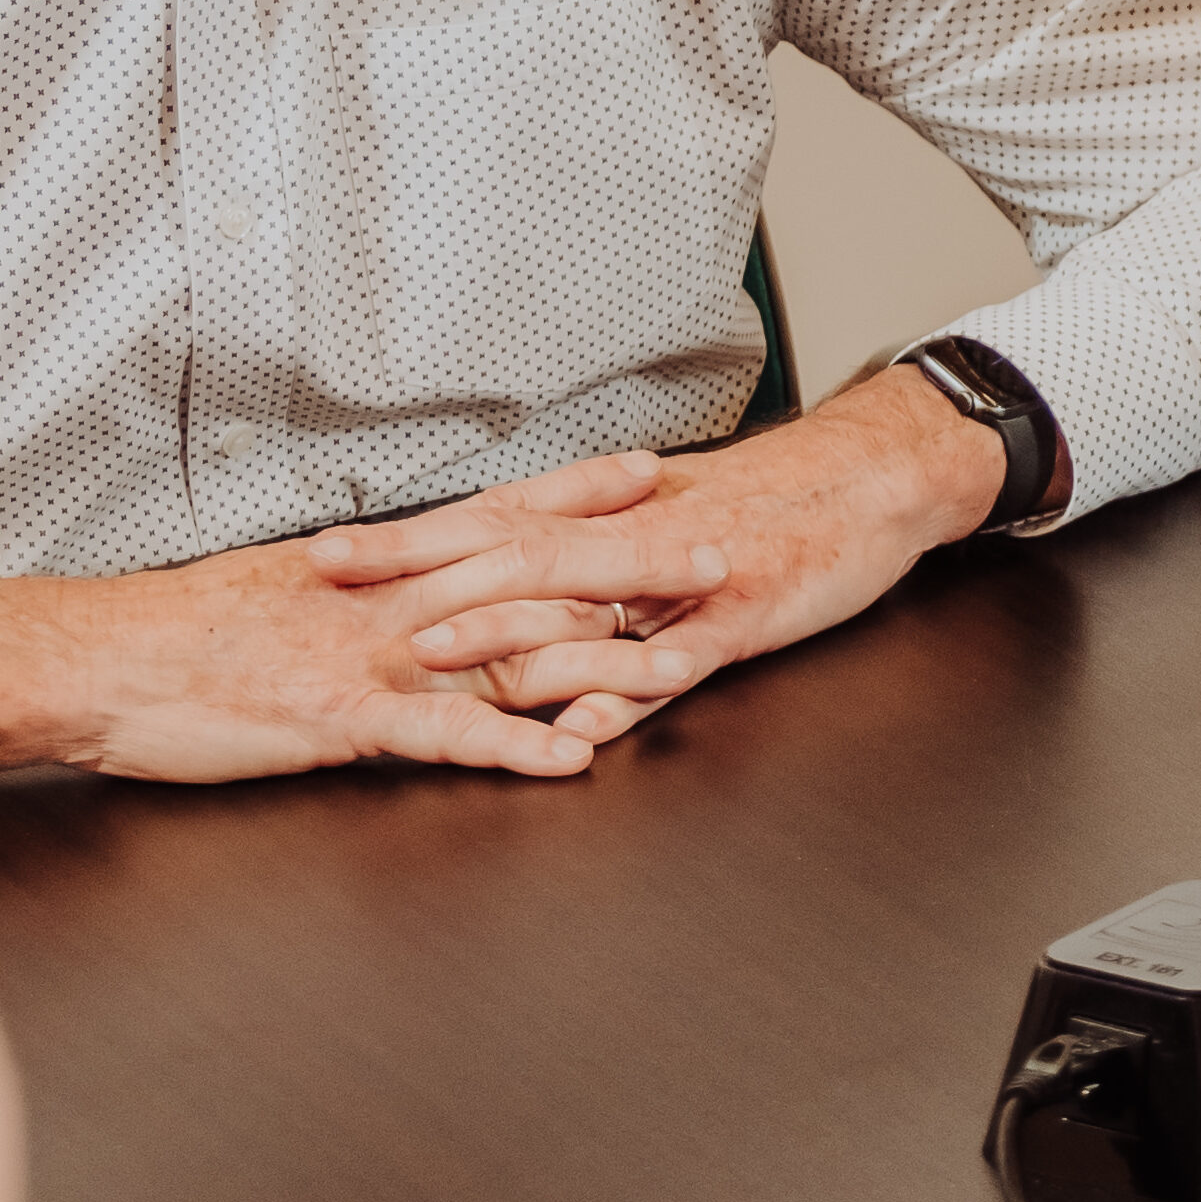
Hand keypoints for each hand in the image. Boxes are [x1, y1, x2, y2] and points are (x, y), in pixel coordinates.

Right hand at [0, 452, 720, 782]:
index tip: (654, 468)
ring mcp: (367, 660)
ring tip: (687, 659)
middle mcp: (387, 601)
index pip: (494, 512)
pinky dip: (512, 748)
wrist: (88, 660)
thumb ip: (350, 584)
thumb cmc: (174, 631)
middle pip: (530, 573)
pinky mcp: (337, 723)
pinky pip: (441, 738)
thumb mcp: (276, 589)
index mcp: (373, 565)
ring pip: (507, 651)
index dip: (577, 490)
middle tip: (721, 550)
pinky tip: (574, 760)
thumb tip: (398, 574)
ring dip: (601, 658)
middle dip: (630, 565)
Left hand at [365, 367, 1007, 723]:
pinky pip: (669, 665)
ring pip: (578, 605)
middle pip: (508, 552)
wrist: (875, 475)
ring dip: (502, 631)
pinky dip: (620, 695)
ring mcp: (683, 582)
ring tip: (430, 655)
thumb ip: (596, 541)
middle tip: (333, 587)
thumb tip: (515, 562)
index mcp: (612, 512)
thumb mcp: (677, 508)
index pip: (488, 518)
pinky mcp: (737, 621)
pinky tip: (578, 726)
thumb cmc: (778, 496)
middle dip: (414, 571)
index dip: (405, 537)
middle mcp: (633, 539)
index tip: (325, 550)